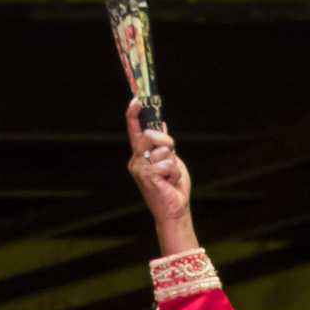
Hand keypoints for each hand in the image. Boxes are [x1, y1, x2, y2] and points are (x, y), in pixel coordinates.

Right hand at [125, 96, 197, 254]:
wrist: (175, 209)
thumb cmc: (172, 187)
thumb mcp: (170, 160)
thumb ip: (163, 145)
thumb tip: (162, 124)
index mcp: (140, 154)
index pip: (134, 129)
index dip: (134, 113)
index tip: (137, 99)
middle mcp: (136, 159)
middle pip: (150, 134)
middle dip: (167, 141)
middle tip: (171, 156)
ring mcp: (139, 168)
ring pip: (163, 151)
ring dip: (173, 163)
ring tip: (170, 176)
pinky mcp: (146, 176)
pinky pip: (167, 163)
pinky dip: (175, 172)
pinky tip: (170, 183)